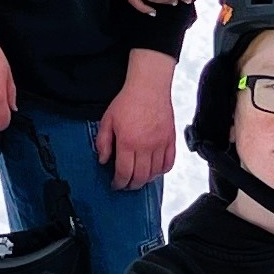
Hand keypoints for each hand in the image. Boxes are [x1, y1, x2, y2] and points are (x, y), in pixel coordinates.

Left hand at [96, 48, 179, 191]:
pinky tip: (154, 170)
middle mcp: (145, 146)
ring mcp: (160, 144)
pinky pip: (169, 163)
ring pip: (155, 173)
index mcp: (128, 142)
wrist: (148, 87)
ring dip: (146, 179)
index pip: (124, 172)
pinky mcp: (170, 140)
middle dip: (131, 185)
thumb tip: (102, 160)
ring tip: (139, 178)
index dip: (118, 183)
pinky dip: (162, 171)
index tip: (115, 184)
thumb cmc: (128, 101)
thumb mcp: (107, 120)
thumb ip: (103, 142)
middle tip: (126, 184)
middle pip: (140, 177)